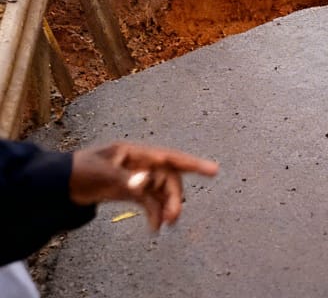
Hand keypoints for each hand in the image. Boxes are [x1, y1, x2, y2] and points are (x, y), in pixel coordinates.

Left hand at [69, 142, 218, 231]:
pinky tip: (154, 227)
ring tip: (166, 225)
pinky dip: (154, 213)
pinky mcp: (131, 190)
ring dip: (166, 208)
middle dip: (174, 198)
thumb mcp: (102, 174)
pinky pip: (150, 202)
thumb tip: (147, 183)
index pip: (171, 157)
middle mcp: (142, 164)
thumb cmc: (79, 171)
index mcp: (137, 153)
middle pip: (168, 180)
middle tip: (174, 218)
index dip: (194, 163)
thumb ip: (127, 179)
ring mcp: (137, 177)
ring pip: (161, 192)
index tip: (215, 170)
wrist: (59, 184)